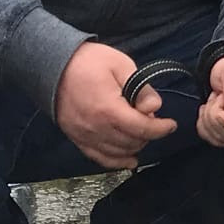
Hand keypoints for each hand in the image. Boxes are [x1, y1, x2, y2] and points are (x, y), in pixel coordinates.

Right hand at [54, 43, 179, 171]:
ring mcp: (84, 135)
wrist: (53, 65)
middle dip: (148, 134)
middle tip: (151, 119)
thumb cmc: (89, 61)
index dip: (161, 129)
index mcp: (108, 108)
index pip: (142, 128)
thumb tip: (154, 108)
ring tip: (141, 132)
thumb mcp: (121, 65)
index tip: (171, 124)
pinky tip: (129, 160)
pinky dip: (116, 161)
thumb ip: (140, 88)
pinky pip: (99, 158)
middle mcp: (95, 127)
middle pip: (131, 142)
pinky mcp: (76, 138)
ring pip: (118, 153)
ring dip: (135, 146)